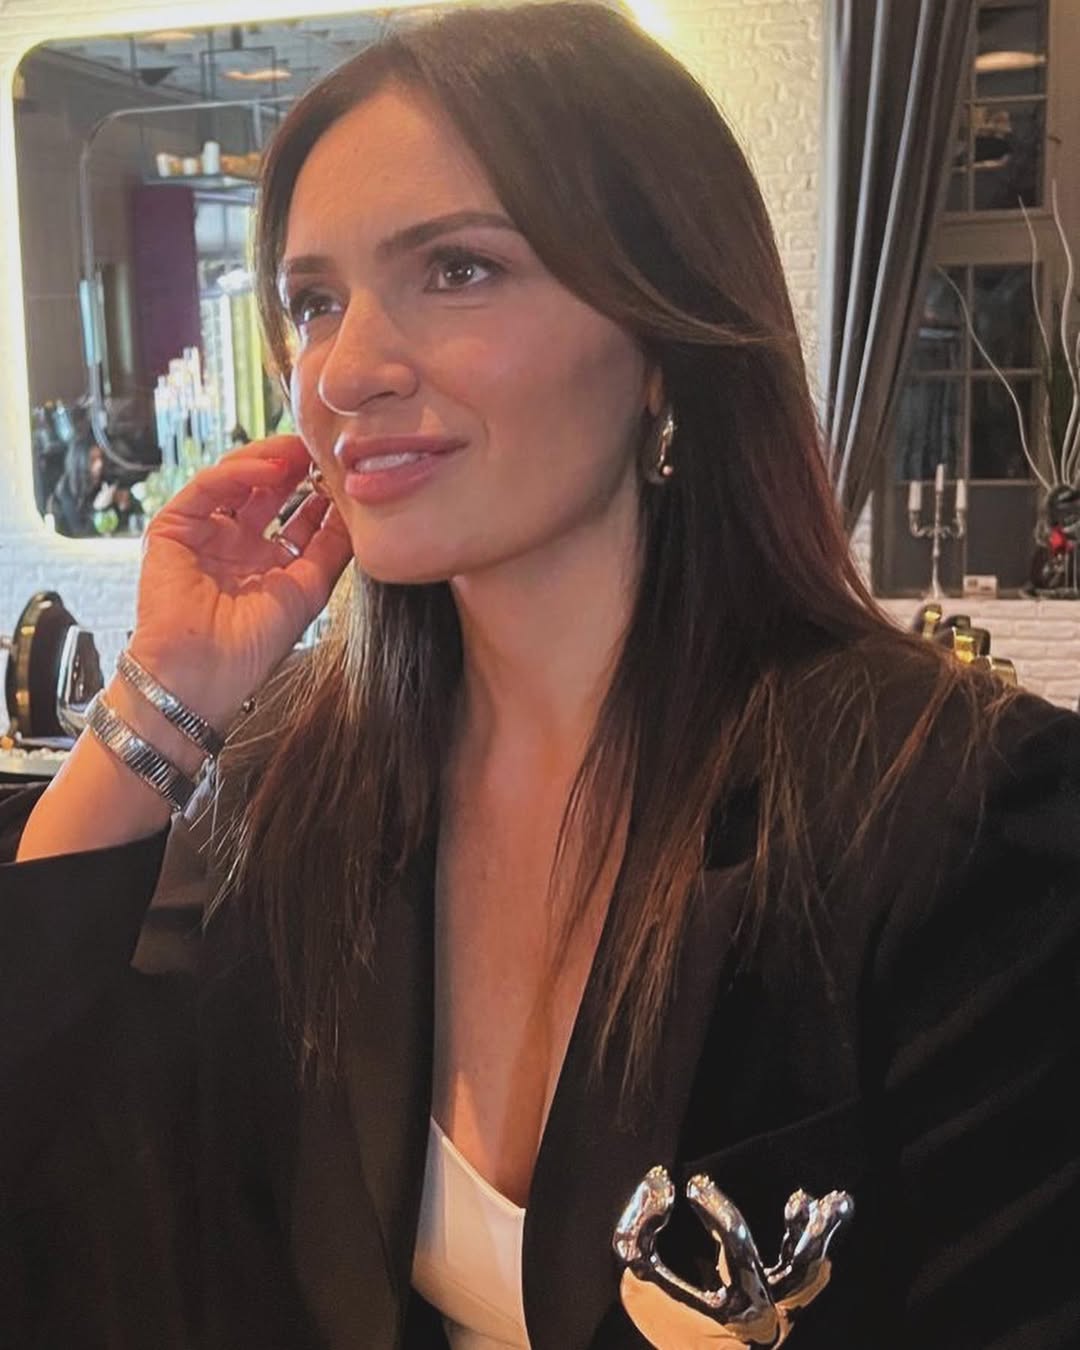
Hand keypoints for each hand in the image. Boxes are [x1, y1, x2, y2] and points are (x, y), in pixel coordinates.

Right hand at [128, 435, 352, 728]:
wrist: (205, 673)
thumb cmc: (254, 645)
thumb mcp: (310, 588)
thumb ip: (333, 547)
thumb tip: (357, 510)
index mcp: (267, 561)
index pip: (297, 515)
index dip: (321, 494)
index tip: (346, 476)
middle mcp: (236, 543)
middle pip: (268, 491)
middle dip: (297, 468)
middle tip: (324, 449)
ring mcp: (205, 533)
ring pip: (237, 480)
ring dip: (270, 460)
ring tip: (301, 450)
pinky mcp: (174, 527)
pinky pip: (208, 487)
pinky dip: (239, 472)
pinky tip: (270, 469)